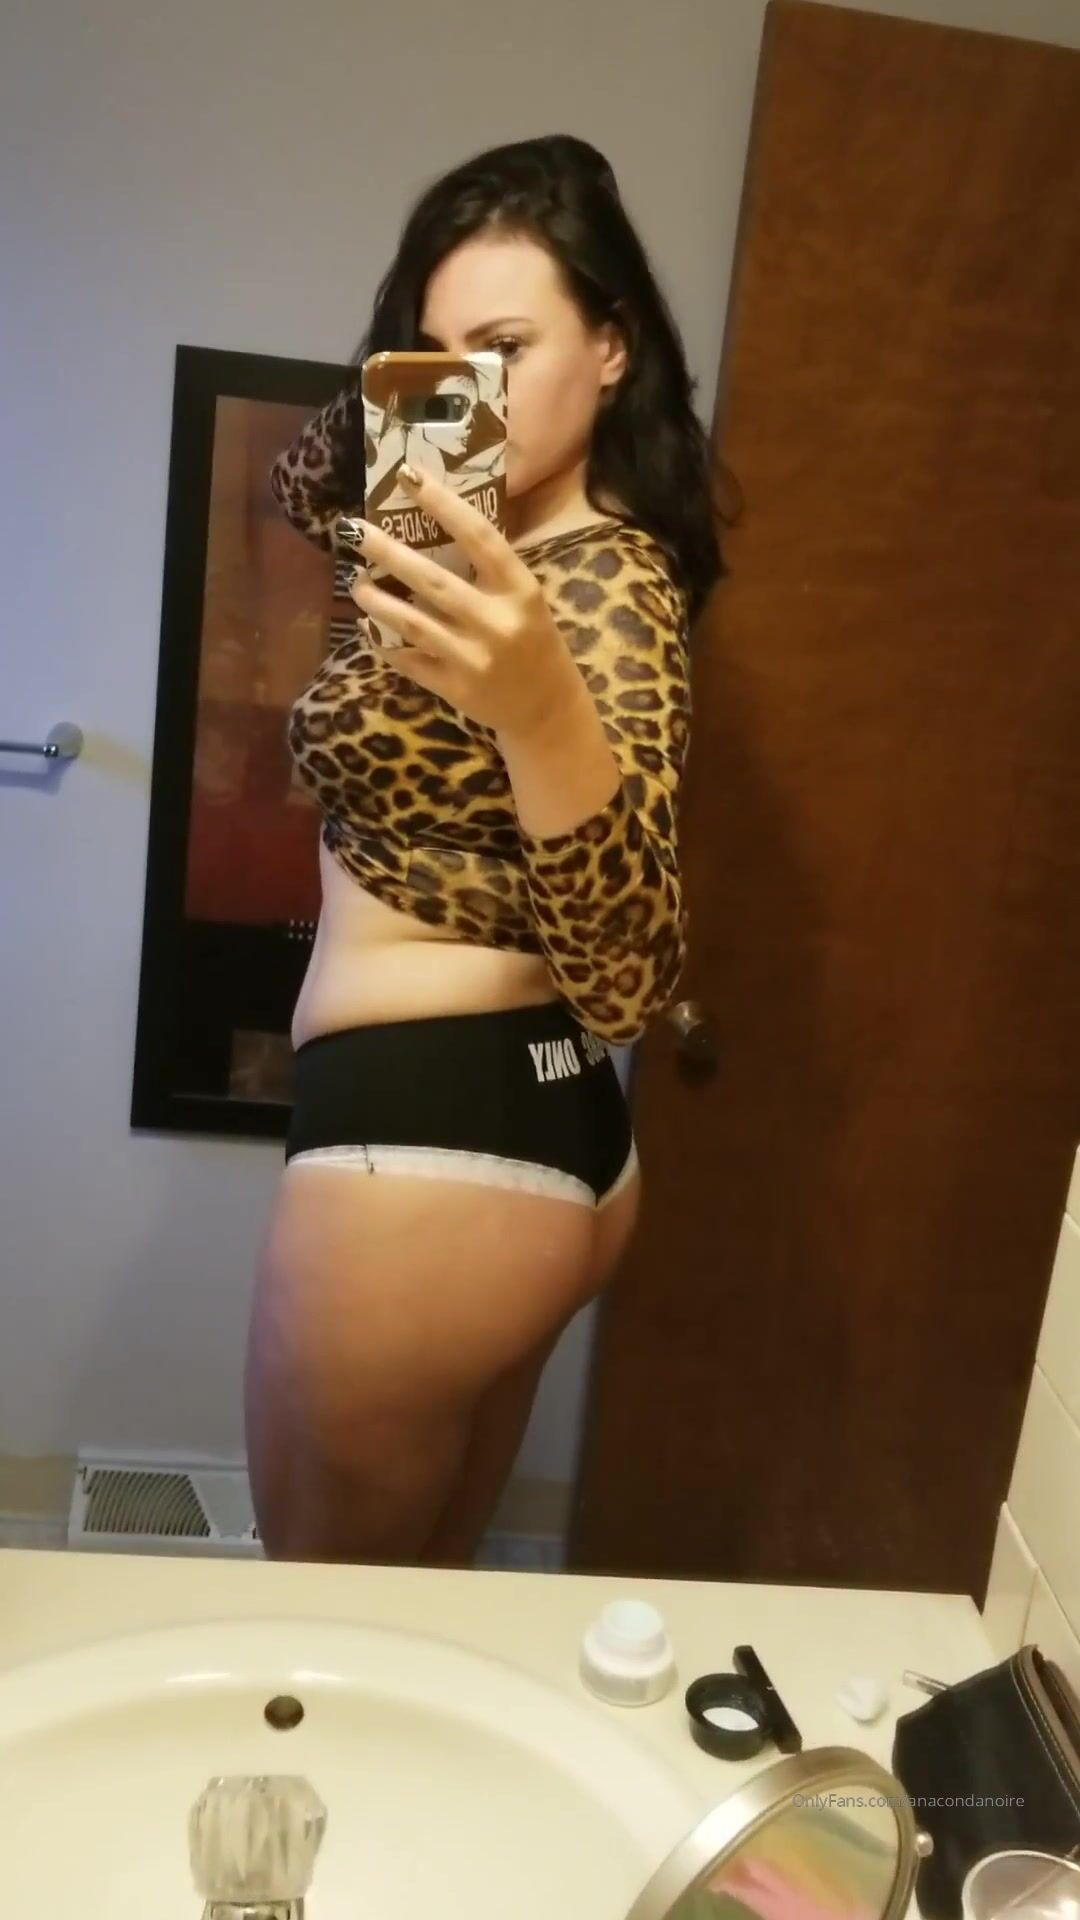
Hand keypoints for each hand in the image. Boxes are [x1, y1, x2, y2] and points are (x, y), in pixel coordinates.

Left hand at [344, 466, 578, 736]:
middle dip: (387, 552)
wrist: (545, 707)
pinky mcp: (454, 688)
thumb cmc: (532, 639)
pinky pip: (408, 660)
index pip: (478, 536)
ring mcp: (473, 658)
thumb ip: (486, 569)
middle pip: (432, 580)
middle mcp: (496, 622)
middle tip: (352, 530)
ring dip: (376, 599)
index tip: (407, 476)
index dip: (442, 504)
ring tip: (355, 581)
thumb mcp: (523, 597)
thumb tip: (430, 524)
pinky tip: (368, 625)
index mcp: (519, 589)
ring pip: (411, 623)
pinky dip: (384, 641)